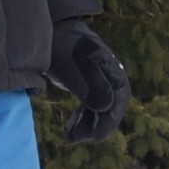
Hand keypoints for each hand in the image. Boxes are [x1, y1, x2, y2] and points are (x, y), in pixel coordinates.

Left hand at [48, 21, 129, 142]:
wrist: (51, 30)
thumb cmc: (60, 46)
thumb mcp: (72, 66)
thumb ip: (90, 86)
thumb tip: (106, 108)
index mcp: (110, 69)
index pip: (118, 100)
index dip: (109, 121)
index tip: (96, 137)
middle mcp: (110, 75)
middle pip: (111, 107)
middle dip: (96, 125)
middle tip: (75, 138)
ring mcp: (101, 79)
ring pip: (102, 108)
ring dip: (88, 124)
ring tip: (70, 136)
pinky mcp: (90, 83)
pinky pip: (93, 105)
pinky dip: (84, 118)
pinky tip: (71, 127)